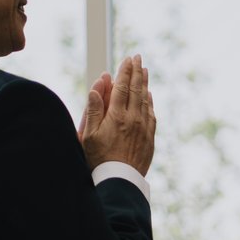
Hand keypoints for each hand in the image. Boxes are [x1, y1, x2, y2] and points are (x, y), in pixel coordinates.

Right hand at [80, 54, 156, 175]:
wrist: (120, 181)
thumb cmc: (99, 159)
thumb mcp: (88, 135)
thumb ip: (93, 110)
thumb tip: (97, 87)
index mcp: (117, 116)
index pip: (122, 87)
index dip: (125, 72)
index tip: (127, 59)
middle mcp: (133, 119)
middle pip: (136, 89)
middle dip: (136, 72)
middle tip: (138, 58)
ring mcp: (144, 128)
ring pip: (145, 100)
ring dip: (145, 84)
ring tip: (144, 71)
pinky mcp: (149, 138)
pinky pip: (151, 114)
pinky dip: (149, 102)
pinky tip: (148, 95)